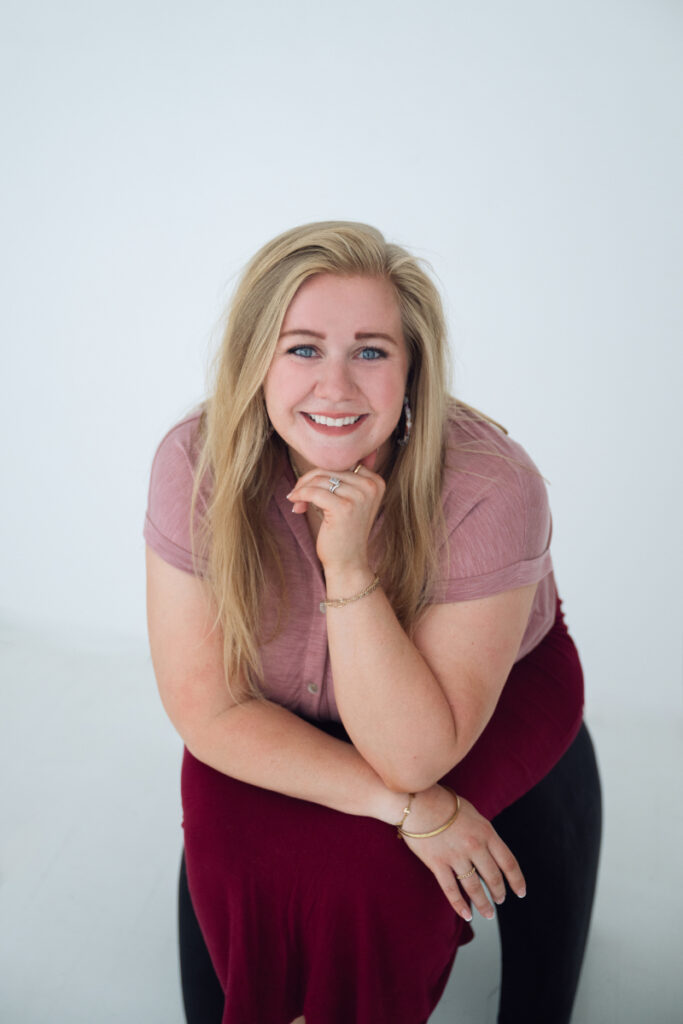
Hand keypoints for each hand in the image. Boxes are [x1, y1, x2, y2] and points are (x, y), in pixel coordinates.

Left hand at [286, 457, 384, 572]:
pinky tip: (296, 505)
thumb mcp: (349, 500)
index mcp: (376, 481)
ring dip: (302, 490)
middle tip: (297, 496)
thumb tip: (316, 456)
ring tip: (297, 503)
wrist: (348, 562)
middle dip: (308, 481)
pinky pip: (313, 492)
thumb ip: (341, 478)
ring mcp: (360, 496)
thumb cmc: (344, 531)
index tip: (310, 488)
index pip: (341, 463)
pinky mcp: (344, 508)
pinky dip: (300, 496)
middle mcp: (371, 486)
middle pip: (329, 469)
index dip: (321, 473)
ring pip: (320, 479)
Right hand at [401, 786, 525, 921]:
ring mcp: (456, 856)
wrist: (418, 801)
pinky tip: (467, 915)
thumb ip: (482, 832)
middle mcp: (475, 846)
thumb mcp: (472, 814)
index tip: (520, 892)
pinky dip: (460, 905)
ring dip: (483, 903)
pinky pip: (451, 890)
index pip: (508, 862)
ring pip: (474, 887)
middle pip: (493, 877)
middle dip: (499, 892)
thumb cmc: (444, 803)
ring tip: (488, 913)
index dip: (516, 880)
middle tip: (500, 900)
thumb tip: (489, 850)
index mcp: (486, 832)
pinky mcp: (437, 864)